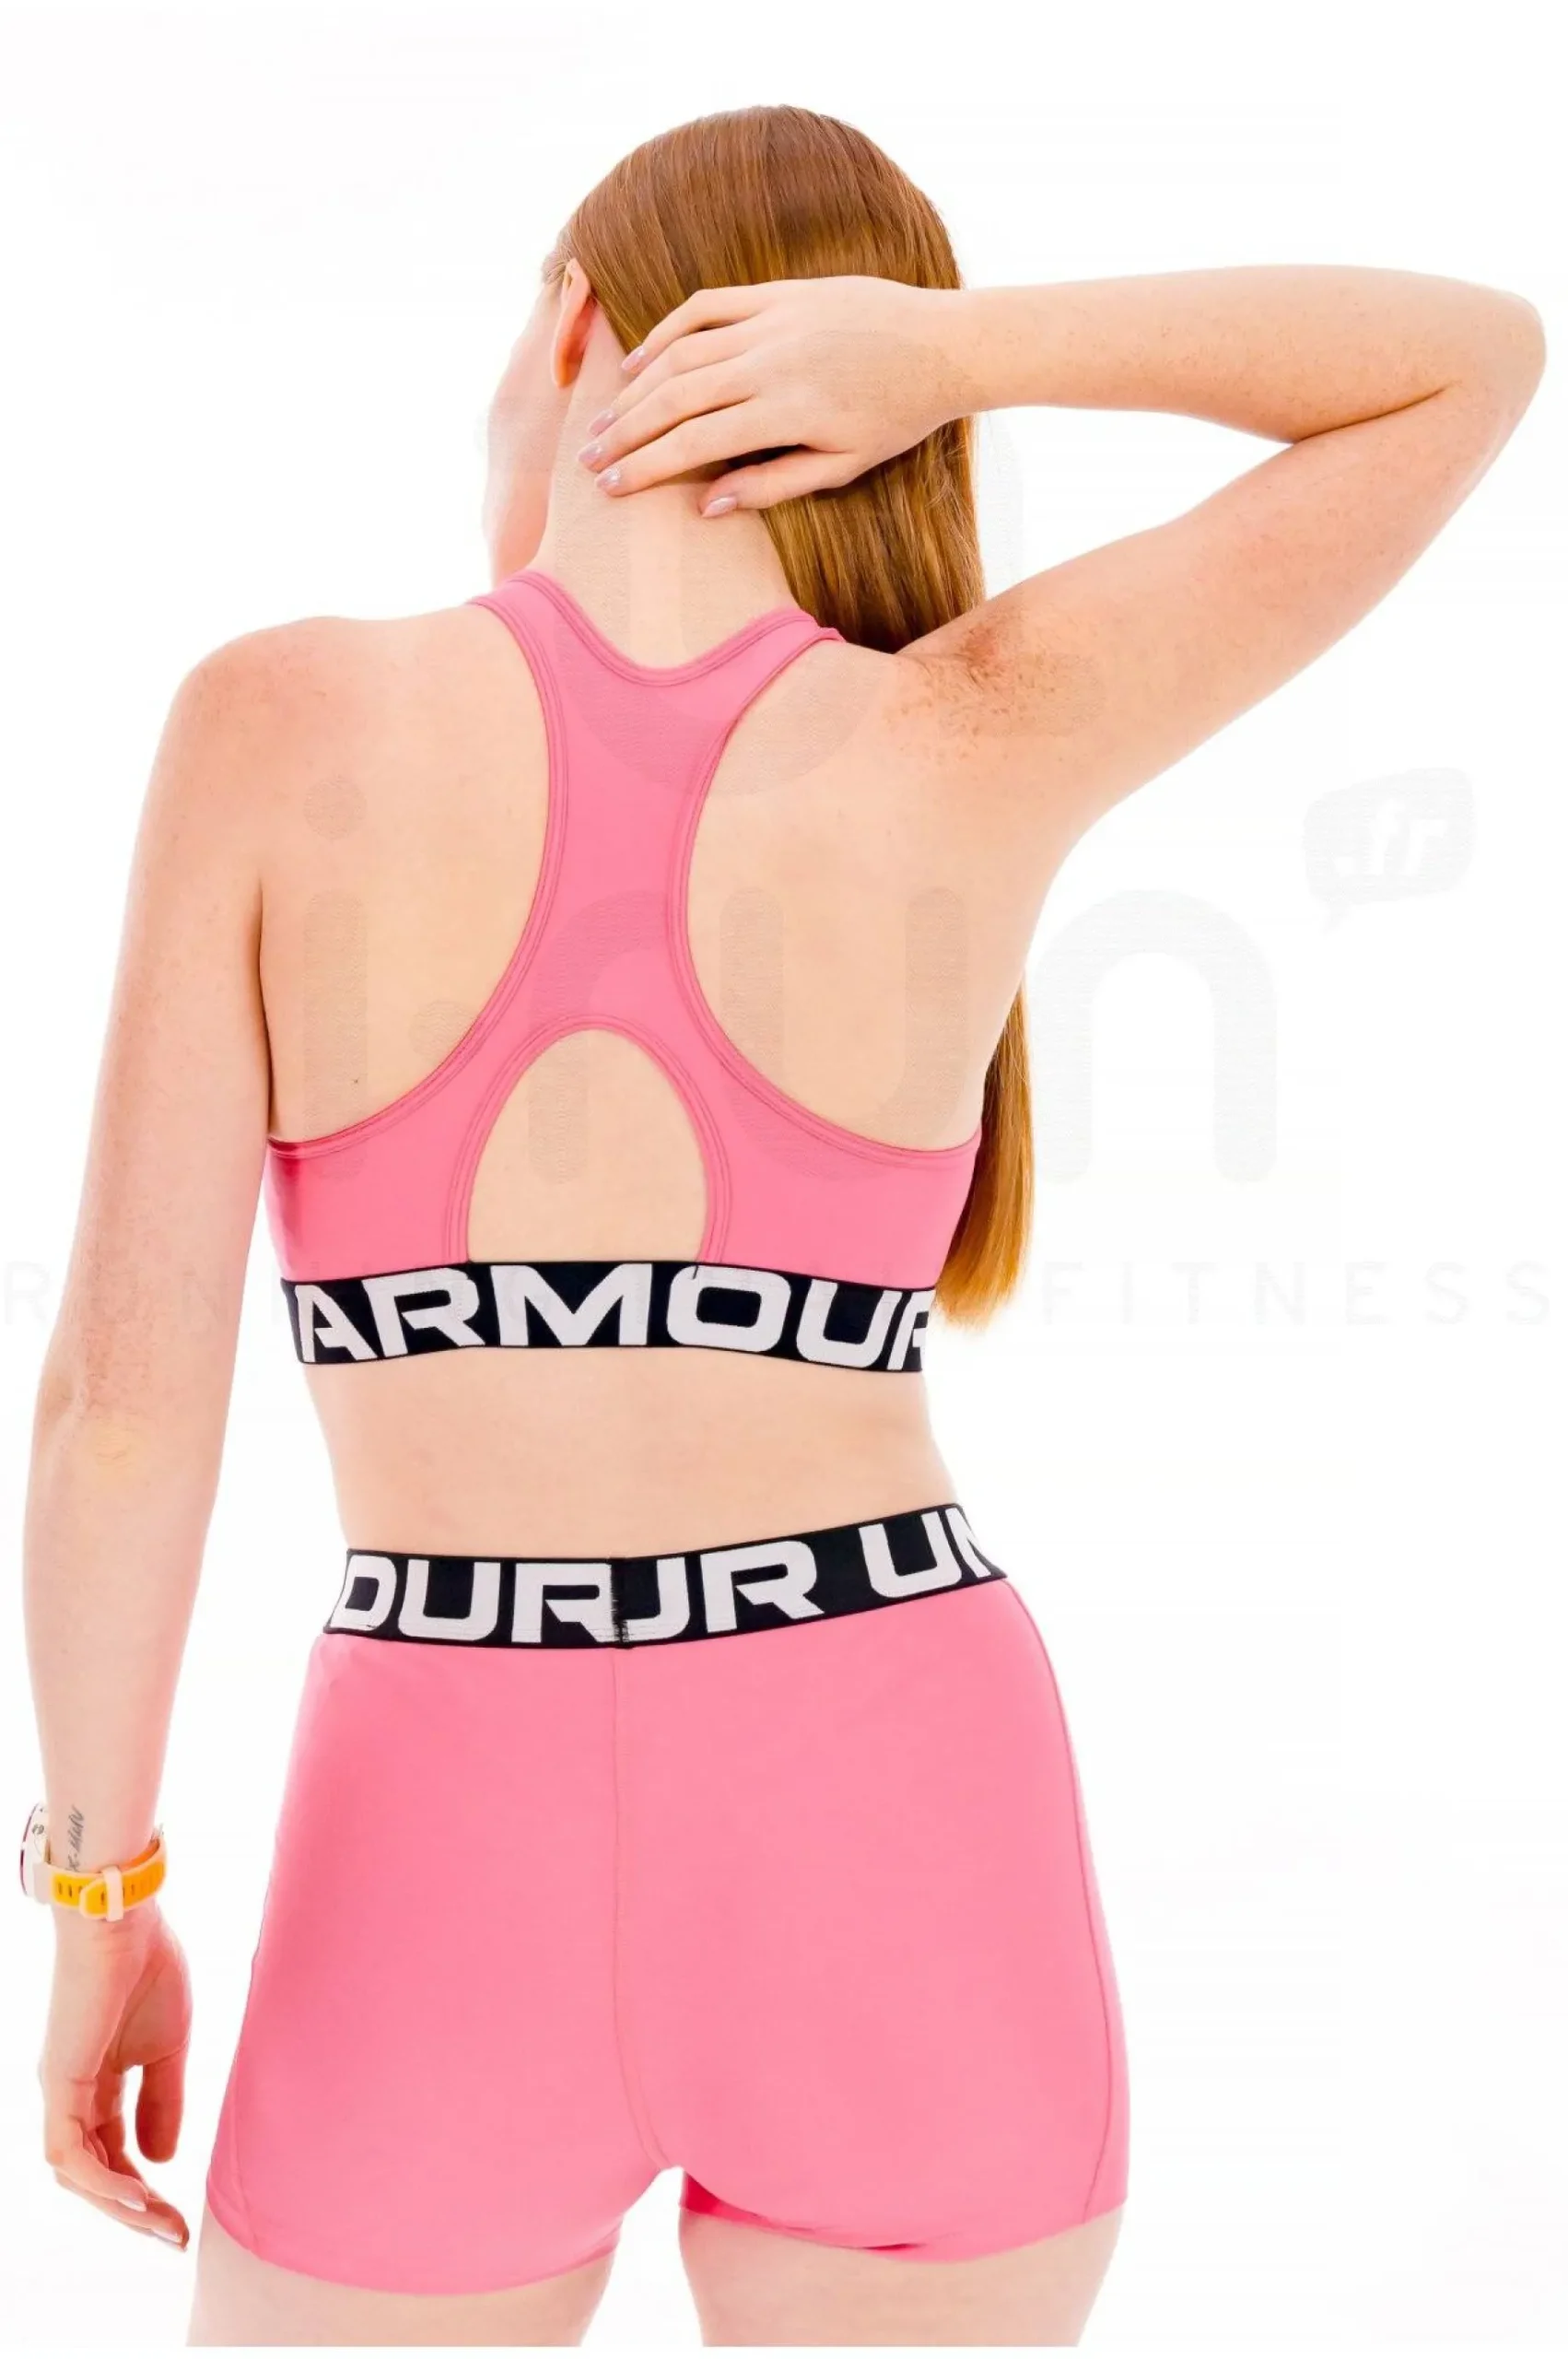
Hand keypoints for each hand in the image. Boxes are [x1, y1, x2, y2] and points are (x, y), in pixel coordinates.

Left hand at [40, 1903, 191, 2247]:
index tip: (183, 2217)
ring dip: (119, 2207)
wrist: (125, 1919)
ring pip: (78, 2175)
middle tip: (175, 2237)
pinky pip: (70, 2153)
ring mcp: (60, 2091)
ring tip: (162, 2225)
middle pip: (94, 2175)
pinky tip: (140, 2195)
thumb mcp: (167, 2046)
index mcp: (95, 2084)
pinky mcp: (59, 2083)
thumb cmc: (148, 1967)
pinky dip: (103, 2180)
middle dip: (135, 2212)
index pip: (114, 2155)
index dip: (146, 2191)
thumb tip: (163, 2158)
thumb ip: (162, 2100)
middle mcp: (70, 2095)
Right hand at [577, 277, 972, 511]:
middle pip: (674, 398)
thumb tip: (706, 508)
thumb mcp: (842, 467)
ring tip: (607, 418)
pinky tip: (641, 360)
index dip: (645, 467)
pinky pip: (706, 307)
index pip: (694, 443)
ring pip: (682, 352)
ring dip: (637, 387)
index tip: (610, 487)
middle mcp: (769, 361)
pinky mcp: (777, 293)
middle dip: (626, 431)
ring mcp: (771, 321)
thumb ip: (771, 485)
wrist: (941, 344)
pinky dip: (667, 331)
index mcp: (785, 412)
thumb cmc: (895, 416)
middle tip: (590, 458)